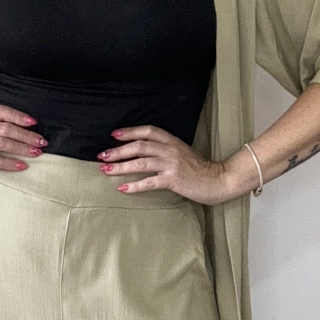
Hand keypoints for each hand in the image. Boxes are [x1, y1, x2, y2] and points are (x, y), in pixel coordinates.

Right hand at [0, 105, 45, 173]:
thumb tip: (18, 128)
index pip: (2, 112)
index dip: (18, 116)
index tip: (33, 122)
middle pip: (7, 129)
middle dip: (27, 135)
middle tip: (42, 142)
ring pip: (3, 143)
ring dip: (22, 148)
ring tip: (36, 153)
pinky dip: (9, 163)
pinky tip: (21, 166)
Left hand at [96, 125, 232, 202]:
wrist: (217, 180)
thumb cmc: (199, 169)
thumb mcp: (182, 153)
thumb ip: (165, 150)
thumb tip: (144, 152)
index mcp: (172, 141)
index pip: (147, 131)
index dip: (129, 132)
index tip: (114, 135)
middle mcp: (170, 150)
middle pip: (139, 146)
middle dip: (118, 150)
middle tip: (102, 155)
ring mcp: (171, 164)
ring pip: (141, 162)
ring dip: (121, 166)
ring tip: (106, 170)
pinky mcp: (173, 180)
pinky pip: (149, 182)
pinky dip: (134, 186)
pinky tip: (122, 188)